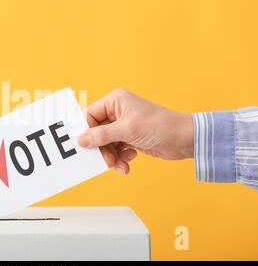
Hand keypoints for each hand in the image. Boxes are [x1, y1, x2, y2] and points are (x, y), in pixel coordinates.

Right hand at [78, 89, 193, 173]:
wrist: (185, 139)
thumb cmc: (160, 126)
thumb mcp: (127, 130)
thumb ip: (101, 135)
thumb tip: (80, 140)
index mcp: (115, 101)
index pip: (90, 116)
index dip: (87, 132)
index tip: (86, 147)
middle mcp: (117, 111)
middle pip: (97, 132)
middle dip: (102, 149)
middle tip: (107, 161)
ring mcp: (124, 125)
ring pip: (106, 144)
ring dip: (111, 156)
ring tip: (120, 164)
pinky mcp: (130, 138)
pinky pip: (116, 150)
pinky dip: (120, 158)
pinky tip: (129, 160)